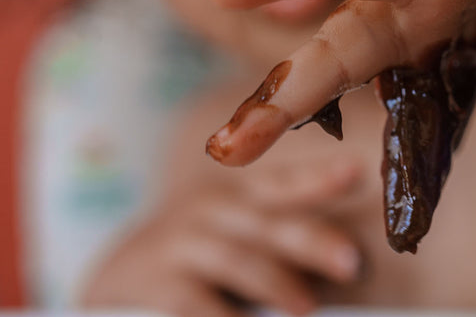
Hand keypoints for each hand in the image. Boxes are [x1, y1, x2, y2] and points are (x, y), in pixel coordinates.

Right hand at [80, 156, 363, 316]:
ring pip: (237, 260)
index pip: (283, 183)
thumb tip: (348, 262)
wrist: (118, 280)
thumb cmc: (202, 259)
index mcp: (239, 196)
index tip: (357, 172)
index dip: (318, 177)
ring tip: (309, 307)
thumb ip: (282, 241)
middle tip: (352, 263)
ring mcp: (178, 242)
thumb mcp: (239, 237)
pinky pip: (195, 303)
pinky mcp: (150, 281)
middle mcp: (209, 209)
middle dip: (313, 241)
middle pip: (269, 222)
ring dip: (277, 284)